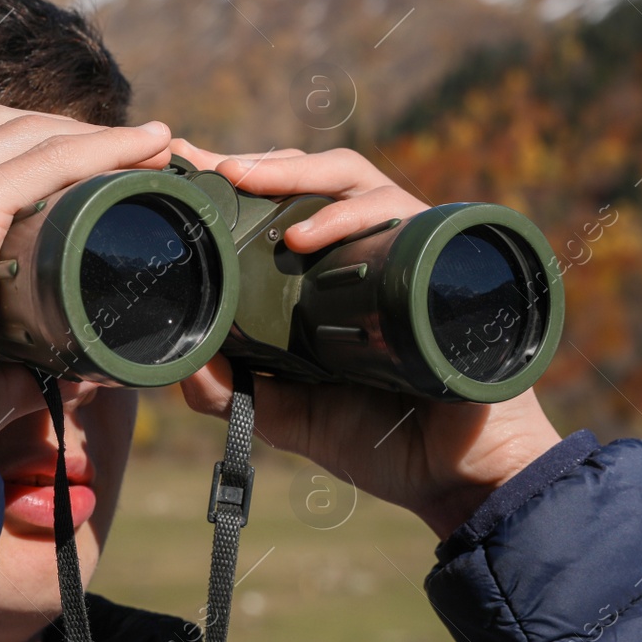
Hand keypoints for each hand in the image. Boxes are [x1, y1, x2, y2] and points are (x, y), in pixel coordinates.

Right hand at [0, 105, 173, 438]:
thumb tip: (83, 371)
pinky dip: (101, 149)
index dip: (38, 144)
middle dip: (70, 131)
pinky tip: (145, 147)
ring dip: (96, 134)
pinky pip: (43, 161)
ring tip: (154, 148)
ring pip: (23, 134)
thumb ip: (15, 352)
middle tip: (137, 153)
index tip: (99, 162)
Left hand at [170, 141, 562, 539]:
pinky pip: (401, 216)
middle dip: (260, 164)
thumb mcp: (288, 416)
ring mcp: (406, 253)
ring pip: (357, 180)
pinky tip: (306, 235)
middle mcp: (368, 256)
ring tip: (248, 183)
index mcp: (329, 281)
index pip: (285, 208)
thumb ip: (232, 393)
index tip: (189, 164)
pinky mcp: (440, 262)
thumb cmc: (383, 444)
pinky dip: (351, 215)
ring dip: (298, 177)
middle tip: (211, 165)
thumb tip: (182, 362)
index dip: (242, 182)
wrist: (459, 477)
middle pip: (317, 179)